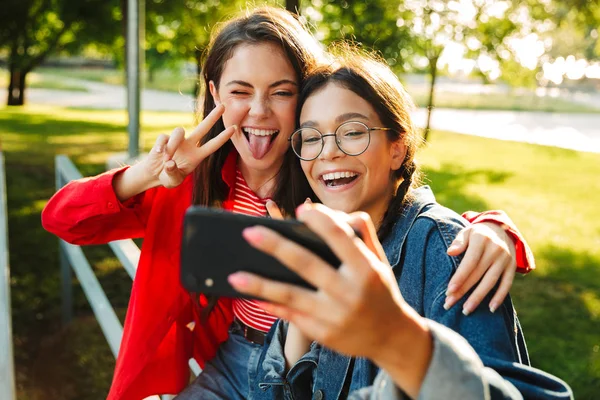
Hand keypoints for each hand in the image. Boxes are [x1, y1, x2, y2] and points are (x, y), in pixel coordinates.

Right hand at [144, 104, 234, 187]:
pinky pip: (163, 138)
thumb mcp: (172, 181)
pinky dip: (160, 146)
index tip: (234, 128)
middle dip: (213, 117)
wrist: (154, 174)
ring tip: (166, 159)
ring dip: (172, 146)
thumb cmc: (169, 177)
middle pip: (203, 128)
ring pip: (179, 132)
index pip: (212, 145)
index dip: (223, 137)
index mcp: (197, 156)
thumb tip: (170, 162)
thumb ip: (172, 173)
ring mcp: (177, 140)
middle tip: (223, 105)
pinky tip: (158, 154)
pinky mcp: (164, 139)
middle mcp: (189, 145)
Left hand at [229, 204, 408, 359]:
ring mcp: (335, 315)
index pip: (339, 238)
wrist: (392, 337)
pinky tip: (253, 297)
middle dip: (276, 246)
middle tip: (249, 232)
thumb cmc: (379, 290)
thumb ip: (360, 233)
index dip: (320, 221)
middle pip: (307, 264)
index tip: (300, 209)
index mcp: (365, 269)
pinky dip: (272, 306)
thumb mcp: (378, 260)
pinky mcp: (324, 333)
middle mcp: (349, 291)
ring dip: (261, 284)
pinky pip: (292, 316)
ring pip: (291, 295)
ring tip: (235, 275)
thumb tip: (327, 212)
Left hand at [445, 222, 516, 313]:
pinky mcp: (512, 267)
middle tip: (449, 303)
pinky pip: (507, 284)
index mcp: (481, 240)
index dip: (460, 277)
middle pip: (477, 274)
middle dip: (463, 290)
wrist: (502, 229)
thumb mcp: (467, 232)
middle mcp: (495, 250)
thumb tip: (450, 252)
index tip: (449, 290)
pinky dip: (500, 297)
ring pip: (491, 281)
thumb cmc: (477, 234)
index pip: (470, 262)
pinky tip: (491, 309)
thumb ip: (458, 241)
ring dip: (478, 297)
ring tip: (466, 310)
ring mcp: (505, 259)